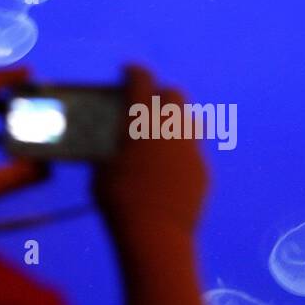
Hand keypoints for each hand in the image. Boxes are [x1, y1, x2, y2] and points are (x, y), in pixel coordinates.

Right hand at [94, 65, 208, 237]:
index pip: (142, 80)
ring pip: (190, 122)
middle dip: (161, 95)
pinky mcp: (203, 170)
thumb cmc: (118, 200)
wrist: (156, 234)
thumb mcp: (101, 170)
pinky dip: (181, 154)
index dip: (134, 72)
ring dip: (176, 122)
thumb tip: (109, 146)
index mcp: (142, 119)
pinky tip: (169, 172)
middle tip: (147, 106)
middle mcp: (171, 126)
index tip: (128, 71)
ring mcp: (192, 148)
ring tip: (161, 137)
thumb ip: (109, 149)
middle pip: (174, 95)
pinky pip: (193, 153)